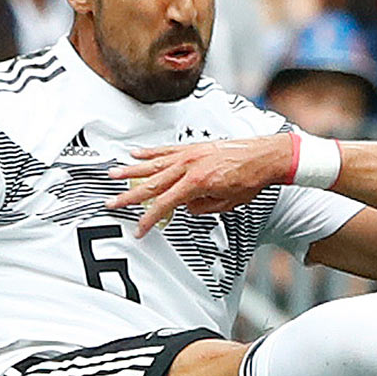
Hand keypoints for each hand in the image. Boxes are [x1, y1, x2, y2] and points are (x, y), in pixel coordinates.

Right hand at [105, 134, 294, 235]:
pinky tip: (135, 153)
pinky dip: (150, 152)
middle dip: (130, 196)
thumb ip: (202, 206)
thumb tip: (186, 206)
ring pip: (154, 164)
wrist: (264, 156)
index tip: (139, 228)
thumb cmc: (250, 179)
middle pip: (152, 183)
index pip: (165, 204)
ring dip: (131, 170)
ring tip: (113, 175)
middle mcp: (189, 166)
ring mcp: (189, 154)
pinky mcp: (193, 147)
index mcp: (197, 183)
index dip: (150, 218)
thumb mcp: (227, 203)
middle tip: (112, 203)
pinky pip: (166, 150)